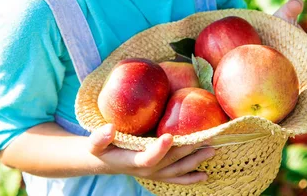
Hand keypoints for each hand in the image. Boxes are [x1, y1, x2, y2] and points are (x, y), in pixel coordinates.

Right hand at [87, 124, 214, 184]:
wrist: (105, 162)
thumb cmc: (101, 148)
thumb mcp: (94, 142)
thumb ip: (99, 137)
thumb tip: (109, 127)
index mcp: (132, 161)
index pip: (148, 157)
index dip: (159, 149)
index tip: (170, 135)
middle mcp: (146, 170)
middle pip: (170, 162)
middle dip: (189, 151)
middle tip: (206, 138)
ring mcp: (154, 174)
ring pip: (177, 170)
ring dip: (195, 161)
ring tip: (212, 150)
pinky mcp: (159, 174)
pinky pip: (176, 178)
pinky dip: (191, 178)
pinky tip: (205, 175)